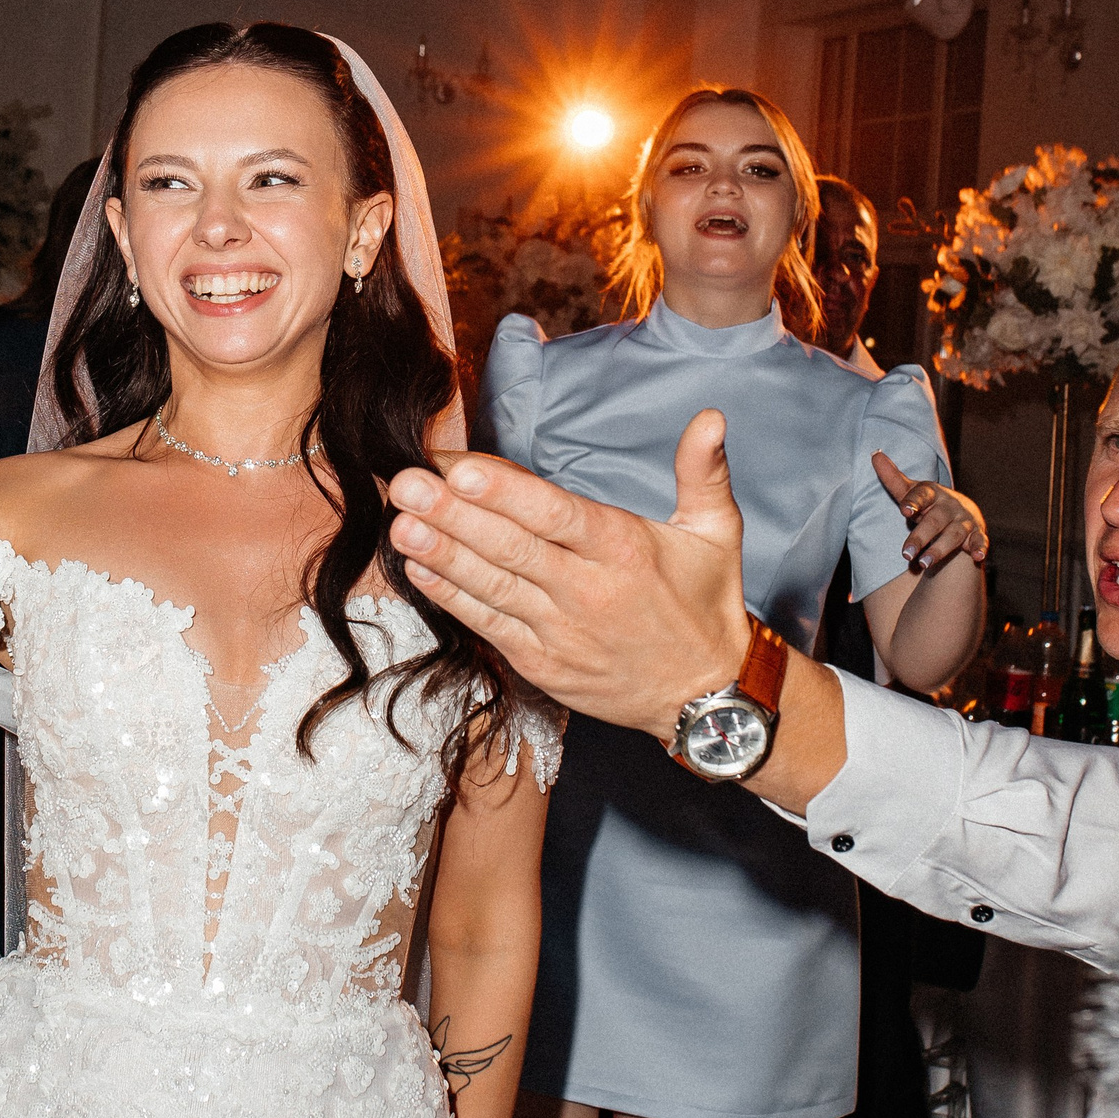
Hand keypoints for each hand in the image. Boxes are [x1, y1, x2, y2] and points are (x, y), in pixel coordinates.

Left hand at [386, 411, 752, 740]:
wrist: (707, 699)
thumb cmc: (705, 606)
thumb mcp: (717, 533)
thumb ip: (704, 472)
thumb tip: (711, 418)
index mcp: (623, 551)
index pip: (555, 515)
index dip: (505, 492)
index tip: (460, 468)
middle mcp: (587, 591)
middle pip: (511, 548)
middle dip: (452, 514)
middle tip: (406, 483)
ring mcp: (559, 631)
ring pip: (492, 586)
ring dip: (442, 554)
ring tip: (401, 523)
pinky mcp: (541, 663)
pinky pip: (488, 625)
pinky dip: (451, 598)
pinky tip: (418, 568)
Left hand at [872, 451, 988, 570]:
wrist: (960, 510)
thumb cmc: (928, 503)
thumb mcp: (911, 491)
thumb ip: (892, 478)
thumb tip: (875, 454)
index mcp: (932, 493)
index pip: (922, 495)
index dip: (914, 502)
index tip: (905, 511)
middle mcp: (949, 505)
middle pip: (935, 521)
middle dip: (920, 537)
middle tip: (905, 554)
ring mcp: (964, 520)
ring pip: (954, 535)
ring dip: (940, 550)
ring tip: (924, 564)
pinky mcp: (976, 535)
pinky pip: (980, 541)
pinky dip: (980, 548)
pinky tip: (978, 557)